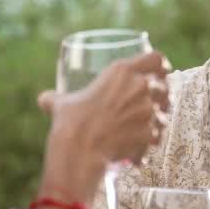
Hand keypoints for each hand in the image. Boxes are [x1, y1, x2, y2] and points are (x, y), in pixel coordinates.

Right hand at [38, 51, 170, 198]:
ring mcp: (147, 110)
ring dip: (159, 120)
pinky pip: (158, 135)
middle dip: (163, 96)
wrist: (79, 150)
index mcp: (122, 71)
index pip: (156, 59)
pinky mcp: (150, 133)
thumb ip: (55, 98)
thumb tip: (43, 98)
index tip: (162, 72)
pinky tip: (141, 147)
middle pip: (166, 86)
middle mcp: (139, 87)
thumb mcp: (61, 103)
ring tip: (146, 127)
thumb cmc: (69, 122)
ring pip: (165, 113)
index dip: (162, 65)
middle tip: (155, 103)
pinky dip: (150, 142)